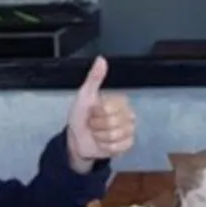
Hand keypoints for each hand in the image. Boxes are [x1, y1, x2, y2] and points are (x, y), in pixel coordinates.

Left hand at [66, 57, 134, 172]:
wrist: (77, 138)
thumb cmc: (81, 115)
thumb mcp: (84, 95)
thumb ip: (94, 77)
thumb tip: (101, 59)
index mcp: (120, 101)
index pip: (109, 109)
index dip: (96, 113)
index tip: (91, 111)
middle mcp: (128, 115)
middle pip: (113, 124)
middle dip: (97, 126)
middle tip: (93, 123)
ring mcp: (129, 130)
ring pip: (115, 136)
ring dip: (100, 137)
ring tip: (97, 133)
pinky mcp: (127, 144)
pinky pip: (118, 147)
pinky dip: (106, 147)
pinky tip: (103, 142)